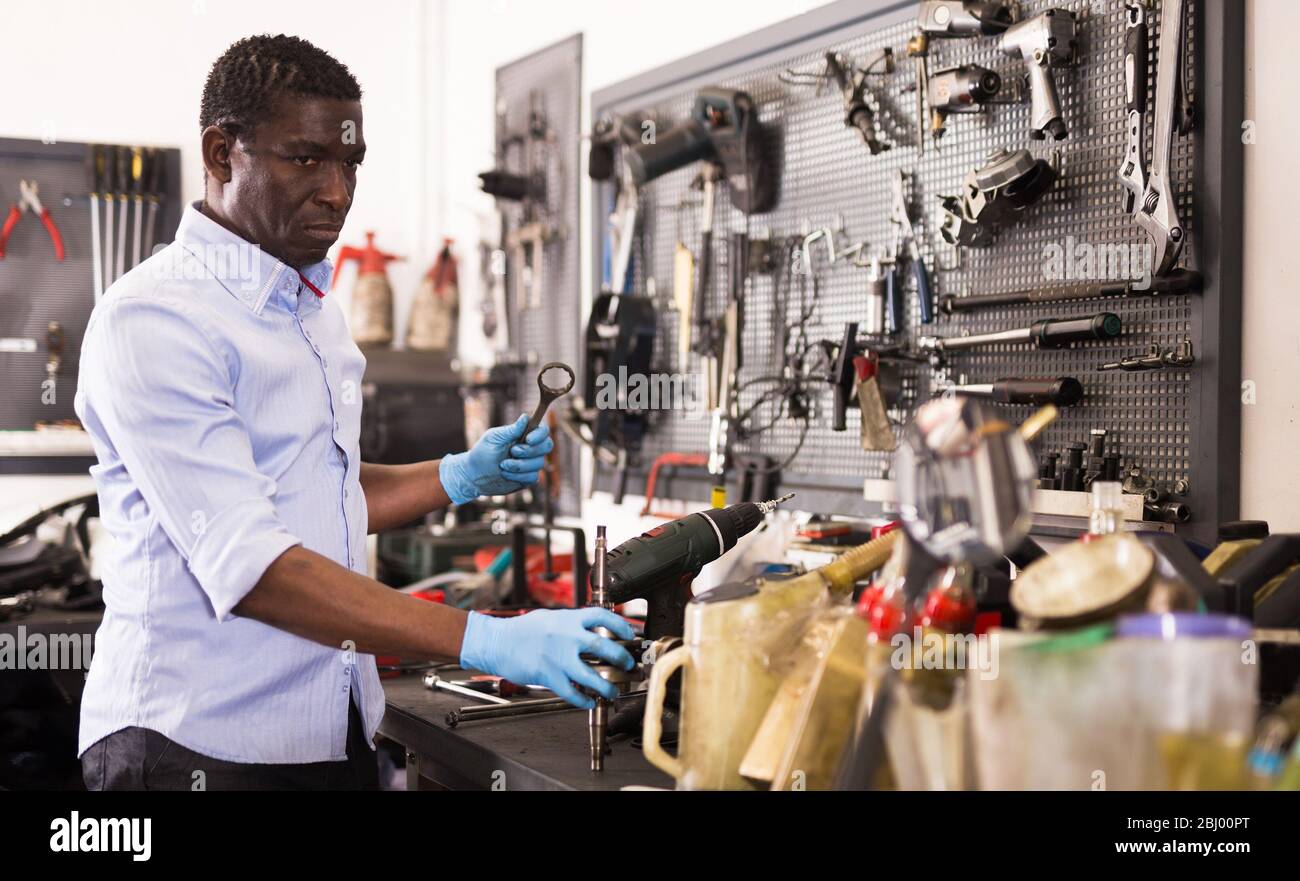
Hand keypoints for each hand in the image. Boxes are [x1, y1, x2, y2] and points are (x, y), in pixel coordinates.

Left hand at [438, 414, 553, 504]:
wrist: (473, 475)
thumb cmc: (482, 452)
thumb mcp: (494, 438)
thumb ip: (510, 430)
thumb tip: (526, 417)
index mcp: (523, 435)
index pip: (543, 431)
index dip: (540, 434)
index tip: (527, 439)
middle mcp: (530, 449)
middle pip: (547, 446)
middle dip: (530, 451)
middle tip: (512, 452)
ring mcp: (530, 464)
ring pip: (539, 463)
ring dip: (520, 465)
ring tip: (503, 465)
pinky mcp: (527, 478)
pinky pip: (533, 477)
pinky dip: (518, 476)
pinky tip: (506, 474)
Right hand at [459, 608, 636, 708]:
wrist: (497, 642)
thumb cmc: (522, 630)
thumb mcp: (551, 618)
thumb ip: (572, 623)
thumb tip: (592, 627)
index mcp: (569, 619)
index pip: (603, 616)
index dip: (621, 625)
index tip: (630, 634)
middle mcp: (567, 636)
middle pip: (604, 646)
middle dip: (621, 657)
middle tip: (628, 665)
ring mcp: (558, 657)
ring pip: (592, 676)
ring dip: (607, 686)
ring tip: (614, 691)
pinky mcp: (548, 676)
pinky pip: (572, 692)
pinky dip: (583, 700)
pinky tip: (589, 702)